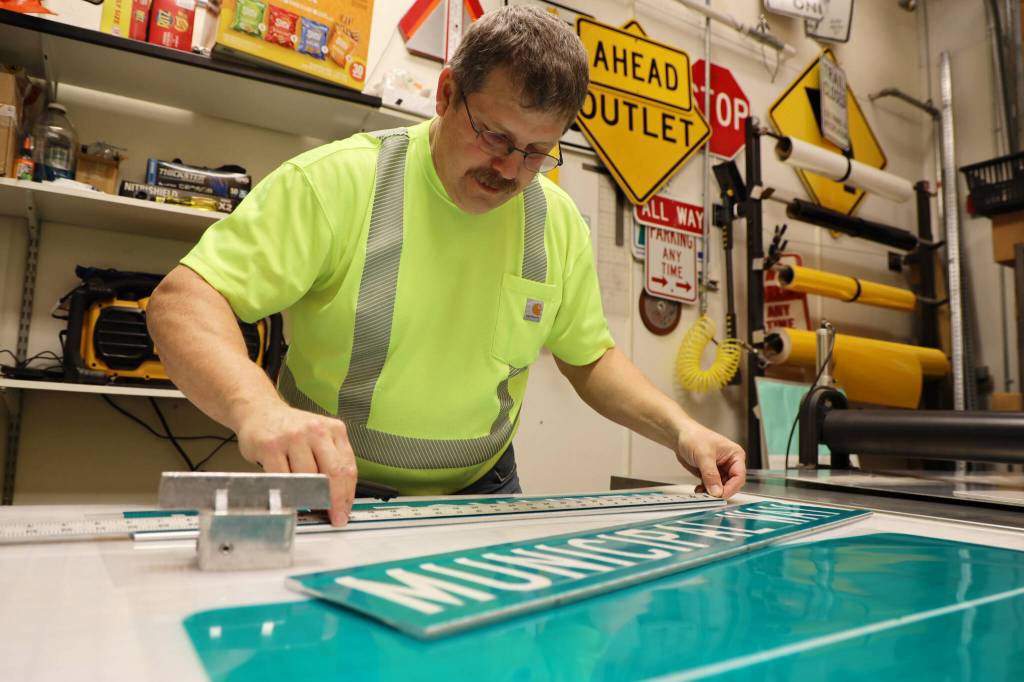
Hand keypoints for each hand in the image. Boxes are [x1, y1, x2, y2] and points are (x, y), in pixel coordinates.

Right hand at [236, 402, 356, 525]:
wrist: (259, 411)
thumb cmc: (291, 430)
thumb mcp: (319, 438)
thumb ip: (332, 462)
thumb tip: (340, 498)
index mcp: (334, 429)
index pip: (348, 467)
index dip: (347, 495)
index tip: (344, 511)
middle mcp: (315, 430)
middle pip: (333, 473)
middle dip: (334, 500)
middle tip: (332, 516)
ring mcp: (292, 437)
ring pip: (307, 478)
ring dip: (307, 496)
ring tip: (305, 503)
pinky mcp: (270, 445)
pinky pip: (282, 478)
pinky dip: (286, 491)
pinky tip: (287, 494)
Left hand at [674, 422, 746, 498]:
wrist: (679, 435)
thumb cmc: (693, 436)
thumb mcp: (703, 455)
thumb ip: (711, 474)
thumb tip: (716, 491)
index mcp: (735, 455)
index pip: (739, 476)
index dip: (731, 487)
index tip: (721, 495)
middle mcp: (730, 463)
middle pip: (731, 484)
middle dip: (720, 491)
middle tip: (710, 496)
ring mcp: (720, 469)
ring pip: (721, 487)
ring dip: (712, 492)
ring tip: (702, 493)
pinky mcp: (710, 474)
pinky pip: (711, 486)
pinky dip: (706, 490)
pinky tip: (699, 490)